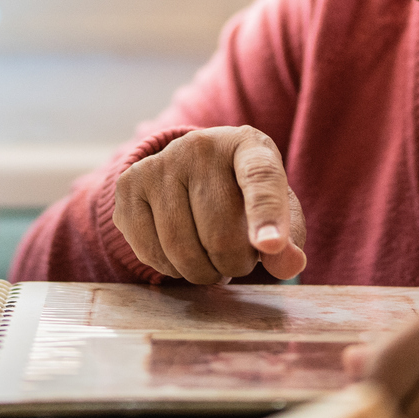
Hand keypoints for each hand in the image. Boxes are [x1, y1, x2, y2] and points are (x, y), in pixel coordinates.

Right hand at [113, 126, 307, 282]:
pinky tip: (181, 254)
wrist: (189, 168)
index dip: (266, 215)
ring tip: (212, 259)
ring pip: (182, 249)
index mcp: (248, 145)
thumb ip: (288, 236)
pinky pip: (150, 252)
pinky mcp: (130, 185)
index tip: (270, 246)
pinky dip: (171, 269)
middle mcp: (201, 146)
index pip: (260, 177)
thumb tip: (288, 263)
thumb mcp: (275, 206)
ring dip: (202, 272)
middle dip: (234, 264)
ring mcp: (161, 163)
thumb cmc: (241, 193)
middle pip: (220, 233)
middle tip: (236, 258)